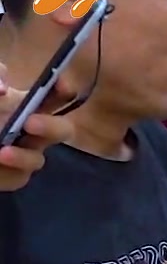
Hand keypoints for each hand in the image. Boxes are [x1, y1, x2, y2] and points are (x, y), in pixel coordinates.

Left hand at [0, 64, 75, 191]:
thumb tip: (4, 89)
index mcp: (26, 105)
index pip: (57, 96)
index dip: (64, 90)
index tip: (59, 85)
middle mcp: (31, 130)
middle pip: (62, 130)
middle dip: (50, 127)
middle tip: (30, 124)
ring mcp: (24, 155)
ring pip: (37, 160)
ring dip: (22, 156)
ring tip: (2, 153)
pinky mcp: (14, 177)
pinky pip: (17, 177)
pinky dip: (5, 172)